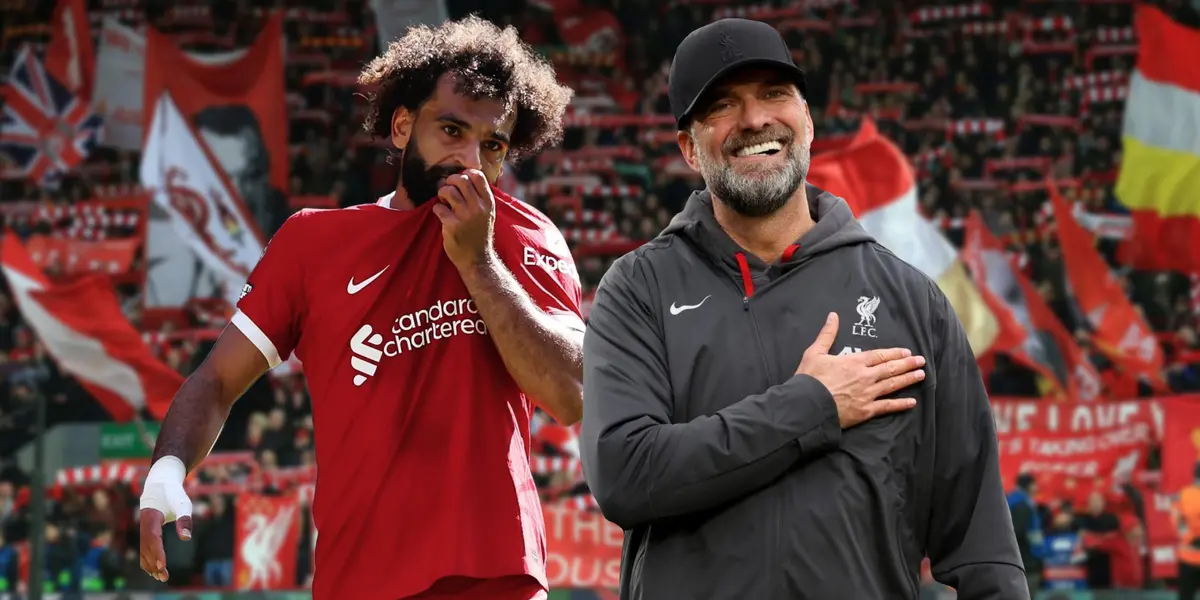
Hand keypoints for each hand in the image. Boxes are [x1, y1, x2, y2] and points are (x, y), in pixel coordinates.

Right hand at [138, 479, 192, 581]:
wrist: (161, 484)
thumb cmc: (173, 494)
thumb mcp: (183, 503)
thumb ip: (184, 519)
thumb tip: (186, 538)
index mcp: (151, 518)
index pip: (153, 539)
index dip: (157, 553)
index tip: (163, 565)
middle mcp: (143, 526)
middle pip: (146, 548)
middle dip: (154, 564)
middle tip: (165, 577)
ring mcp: (142, 529)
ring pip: (143, 551)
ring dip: (150, 565)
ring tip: (161, 577)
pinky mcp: (145, 532)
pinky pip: (144, 549)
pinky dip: (148, 560)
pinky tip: (155, 570)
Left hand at [433, 169, 496, 269]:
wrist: (476, 259)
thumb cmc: (479, 234)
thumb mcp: (488, 214)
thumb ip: (480, 197)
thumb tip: (463, 177)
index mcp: (488, 202)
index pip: (477, 175)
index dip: (465, 174)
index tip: (460, 182)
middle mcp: (479, 207)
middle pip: (461, 180)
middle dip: (450, 181)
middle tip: (448, 190)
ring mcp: (466, 216)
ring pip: (448, 191)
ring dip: (442, 194)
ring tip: (444, 201)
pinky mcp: (452, 226)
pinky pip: (439, 208)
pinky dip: (437, 209)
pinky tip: (441, 214)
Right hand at [796, 312, 924, 427]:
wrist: (806, 405)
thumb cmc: (809, 379)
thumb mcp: (815, 352)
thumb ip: (827, 334)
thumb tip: (833, 315)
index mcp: (854, 362)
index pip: (879, 355)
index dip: (893, 353)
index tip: (906, 351)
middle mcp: (865, 377)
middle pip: (890, 368)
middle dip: (907, 364)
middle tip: (921, 361)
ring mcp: (867, 394)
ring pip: (892, 385)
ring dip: (908, 379)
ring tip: (921, 375)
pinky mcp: (865, 411)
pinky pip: (887, 406)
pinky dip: (900, 404)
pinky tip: (912, 402)